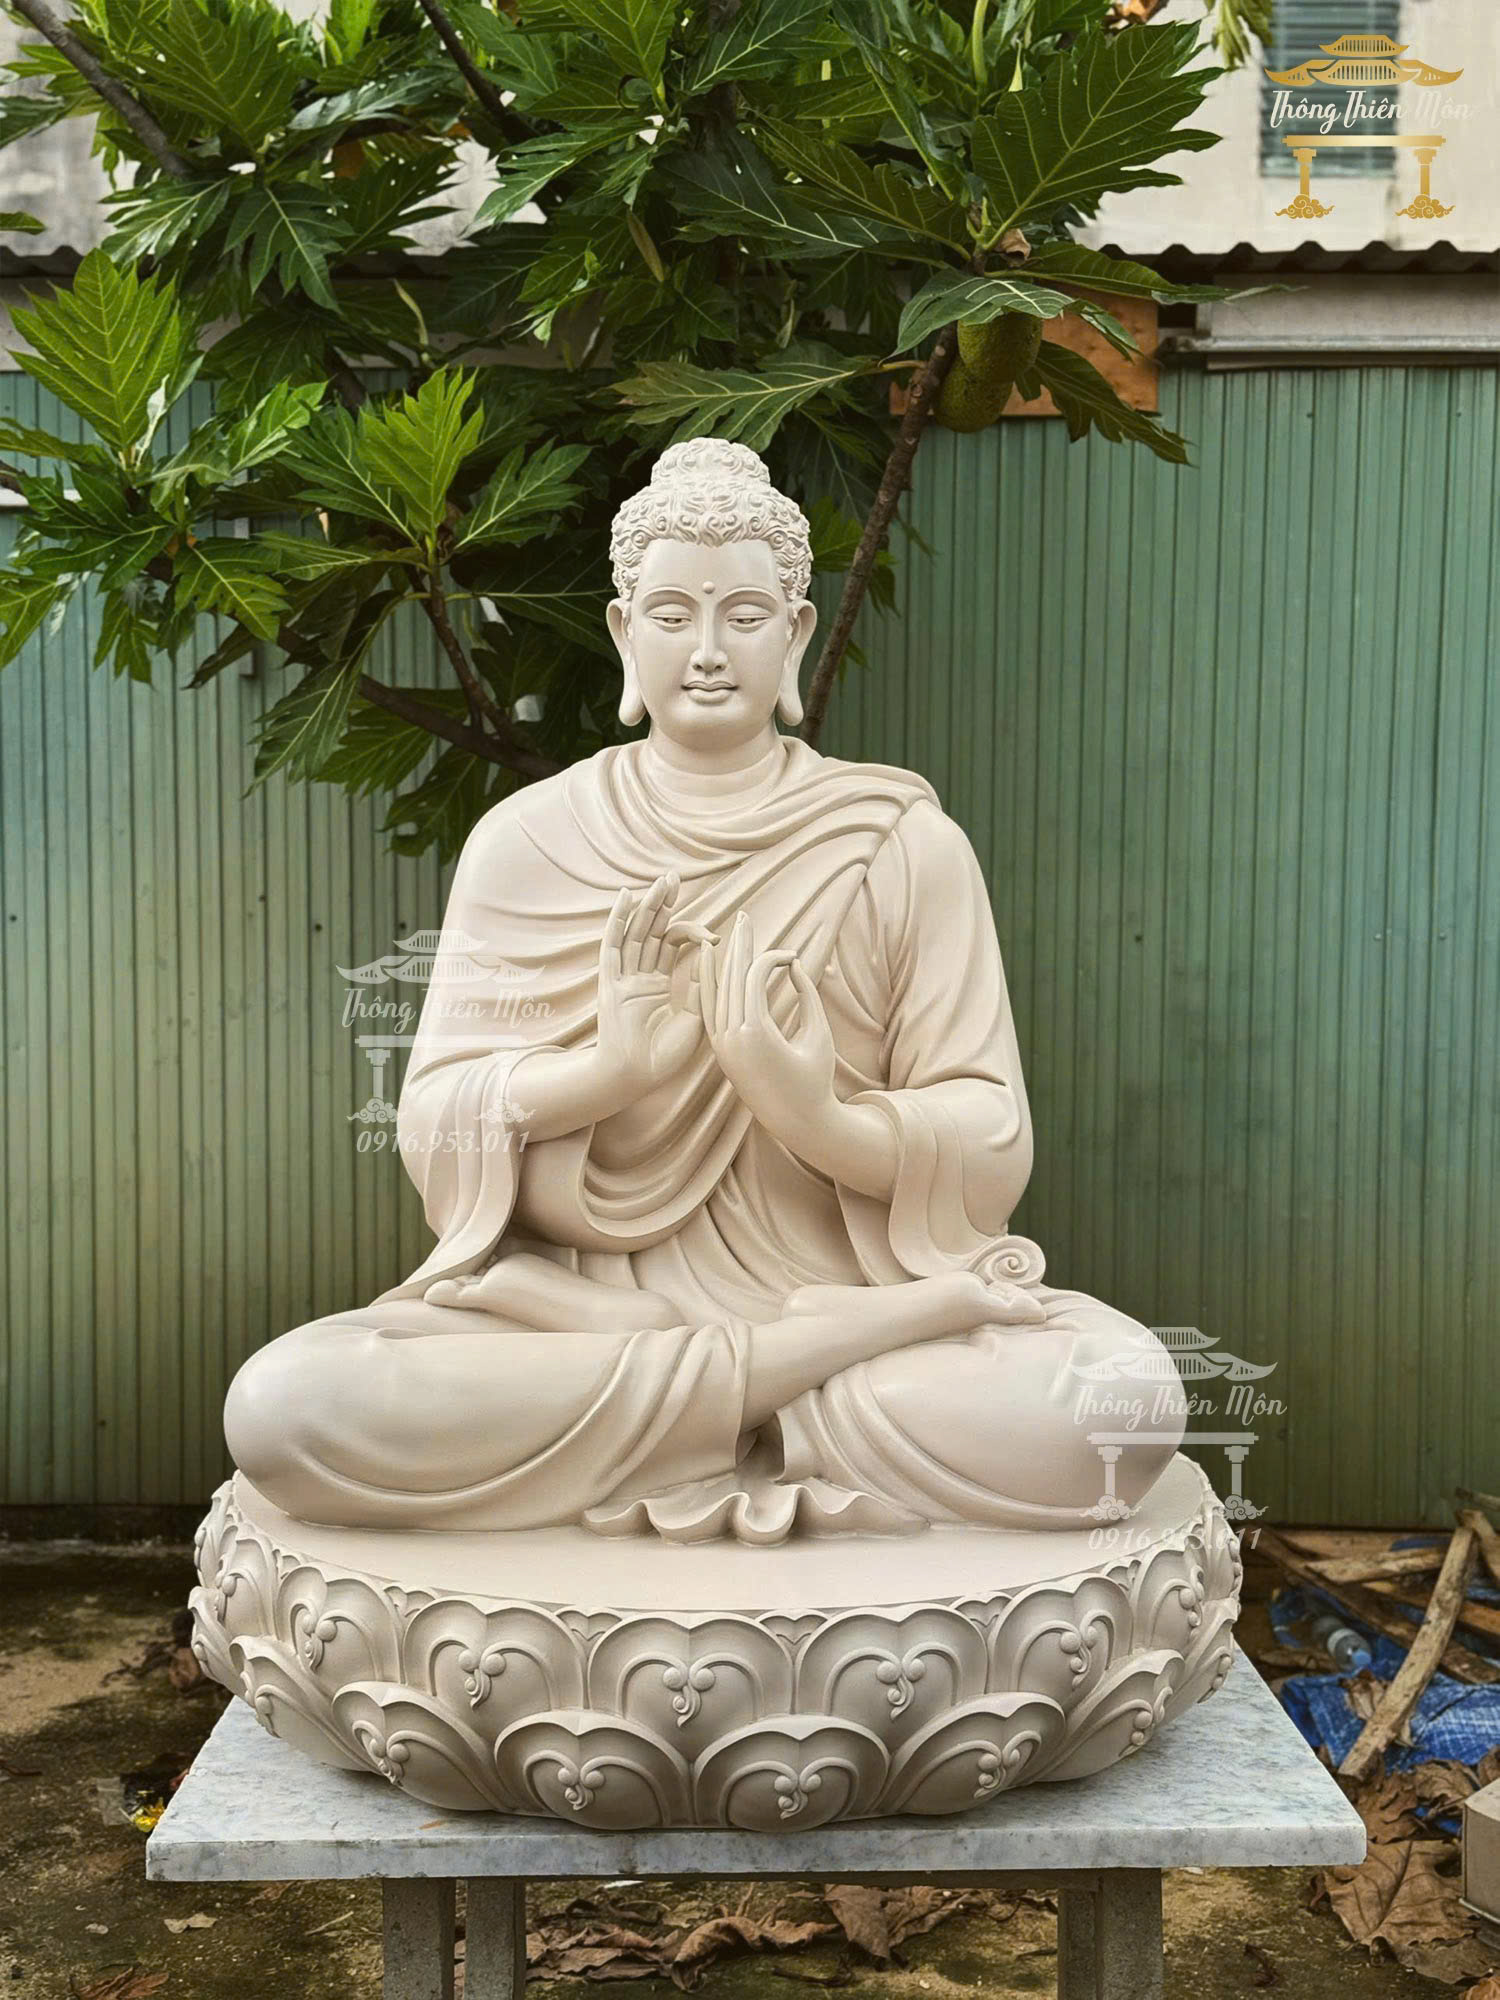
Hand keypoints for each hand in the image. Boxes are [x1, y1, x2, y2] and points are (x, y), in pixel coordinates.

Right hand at [596, 873, 709, 1098]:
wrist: (637, 1077)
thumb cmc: (664, 1056)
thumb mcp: (694, 1015)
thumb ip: (700, 984)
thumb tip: (710, 952)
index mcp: (659, 984)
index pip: (673, 944)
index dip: (692, 932)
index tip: (714, 936)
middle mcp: (639, 976)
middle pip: (651, 930)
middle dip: (663, 903)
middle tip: (674, 877)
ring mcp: (623, 978)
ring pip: (635, 932)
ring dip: (647, 905)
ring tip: (662, 881)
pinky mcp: (611, 983)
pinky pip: (612, 946)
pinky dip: (618, 921)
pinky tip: (626, 898)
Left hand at [698, 911, 835, 1141]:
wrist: (797, 1122)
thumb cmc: (815, 1078)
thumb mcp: (818, 1035)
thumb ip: (807, 997)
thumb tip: (792, 965)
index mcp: (756, 1033)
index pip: (754, 978)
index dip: (772, 958)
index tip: (791, 956)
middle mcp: (732, 1038)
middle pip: (731, 978)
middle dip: (740, 946)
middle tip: (745, 916)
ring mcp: (722, 1046)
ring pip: (717, 992)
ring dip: (724, 962)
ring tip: (726, 934)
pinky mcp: (720, 1052)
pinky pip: (709, 1012)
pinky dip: (709, 986)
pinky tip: (708, 966)